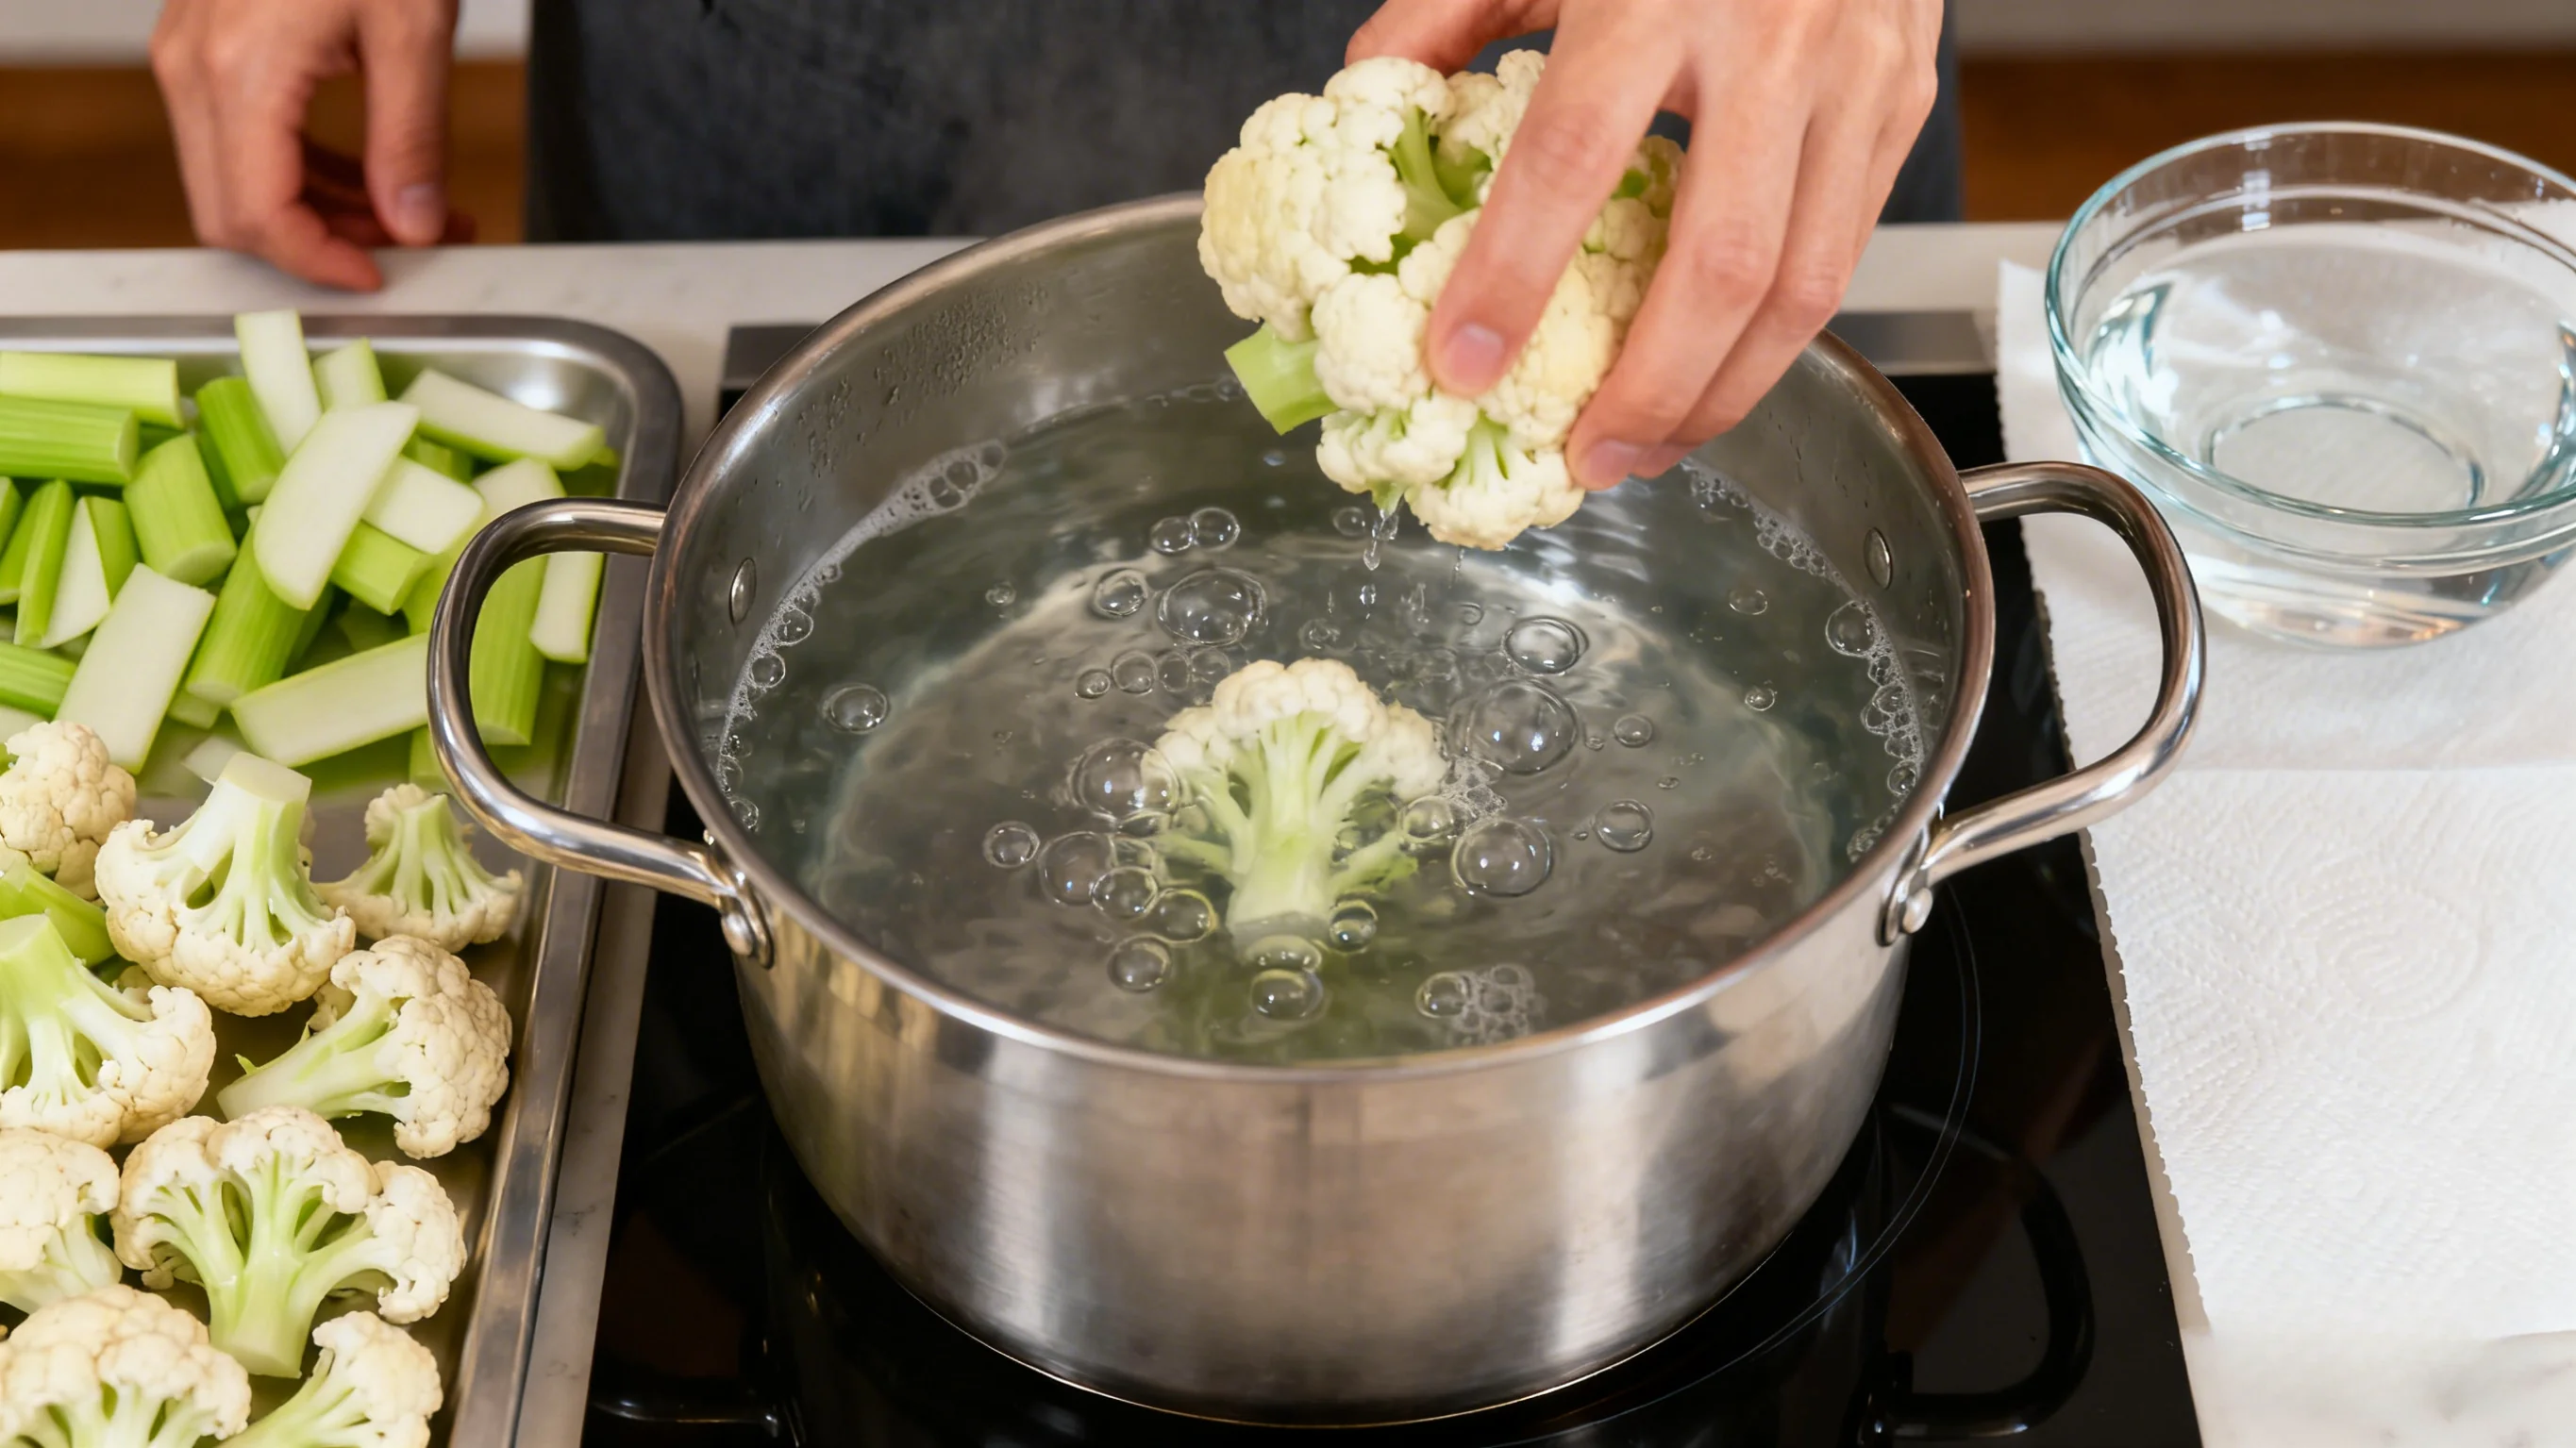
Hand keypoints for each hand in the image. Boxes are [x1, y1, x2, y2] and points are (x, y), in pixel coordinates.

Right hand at [152, 0, 470, 290]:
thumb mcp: (411, 27)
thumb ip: (411, 136)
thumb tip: (413, 225)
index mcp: (238, 70)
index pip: (257, 215)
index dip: (319, 262)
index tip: (379, 276)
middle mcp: (192, 68)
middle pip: (233, 213)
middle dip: (324, 247)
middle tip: (413, 245)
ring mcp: (189, 57)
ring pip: (236, 183)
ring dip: (321, 215)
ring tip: (412, 213)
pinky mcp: (204, 50)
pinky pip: (240, 141)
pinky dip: (304, 174)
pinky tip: (373, 176)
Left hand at [1350, 0, 1940, 487]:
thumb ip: (1455, 5)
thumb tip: (1373, 90)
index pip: (1573, 157)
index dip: (1513, 275)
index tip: (1459, 362)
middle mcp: (1772, 40)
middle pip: (1719, 264)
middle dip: (1649, 389)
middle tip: (1586, 460)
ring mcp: (1856, 78)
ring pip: (1804, 285)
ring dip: (1725, 394)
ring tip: (1652, 450)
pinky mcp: (1902, 103)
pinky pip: (1845, 250)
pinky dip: (1780, 336)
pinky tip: (1719, 377)